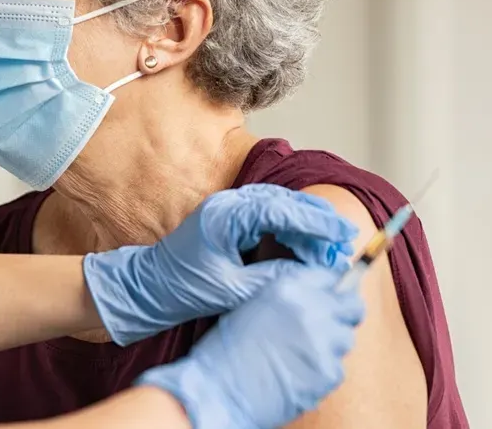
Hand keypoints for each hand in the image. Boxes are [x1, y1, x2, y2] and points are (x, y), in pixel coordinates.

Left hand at [83, 184, 357, 345]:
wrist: (147, 288)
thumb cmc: (181, 289)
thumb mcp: (232, 290)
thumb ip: (272, 279)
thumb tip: (310, 275)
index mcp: (225, 216)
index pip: (281, 210)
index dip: (316, 222)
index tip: (342, 234)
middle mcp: (228, 204)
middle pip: (284, 202)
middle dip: (317, 221)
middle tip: (345, 240)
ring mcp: (228, 209)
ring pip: (279, 207)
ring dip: (306, 224)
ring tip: (332, 245)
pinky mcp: (229, 219)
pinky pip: (268, 216)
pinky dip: (290, 228)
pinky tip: (306, 245)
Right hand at [137, 266, 365, 428]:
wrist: (219, 390)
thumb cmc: (227, 351)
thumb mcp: (254, 306)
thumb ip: (290, 297)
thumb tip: (320, 297)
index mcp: (289, 288)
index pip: (332, 277)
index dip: (333, 290)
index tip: (333, 299)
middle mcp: (311, 309)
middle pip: (353, 306)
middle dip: (345, 315)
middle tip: (329, 327)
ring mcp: (323, 341)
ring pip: (346, 339)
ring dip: (331, 346)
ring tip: (302, 356)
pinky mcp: (328, 372)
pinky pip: (337, 369)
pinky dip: (322, 373)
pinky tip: (298, 375)